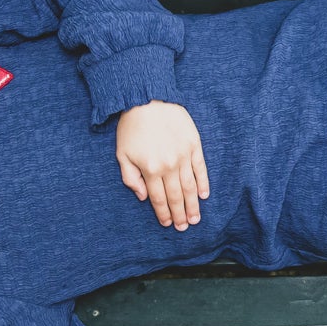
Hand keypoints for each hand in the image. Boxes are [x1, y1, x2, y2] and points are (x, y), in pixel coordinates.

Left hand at [116, 101, 209, 229]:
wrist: (147, 98)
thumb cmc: (131, 126)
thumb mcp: (122, 154)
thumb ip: (130, 177)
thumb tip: (143, 197)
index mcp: (150, 169)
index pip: (158, 198)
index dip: (163, 213)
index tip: (168, 224)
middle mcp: (168, 165)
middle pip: (176, 196)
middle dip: (180, 214)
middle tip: (185, 227)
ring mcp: (183, 155)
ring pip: (189, 186)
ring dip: (193, 204)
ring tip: (196, 218)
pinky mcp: (194, 145)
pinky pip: (200, 168)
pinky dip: (203, 183)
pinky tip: (204, 195)